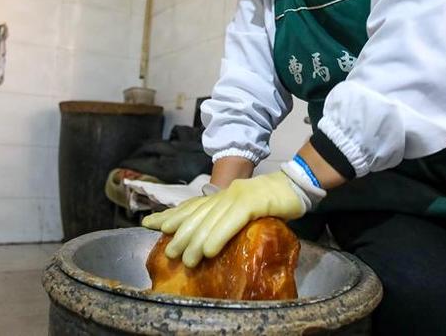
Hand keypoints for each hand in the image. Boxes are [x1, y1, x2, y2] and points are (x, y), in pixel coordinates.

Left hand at [141, 171, 306, 267]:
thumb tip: (208, 240)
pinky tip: (207, 251)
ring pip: (210, 221)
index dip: (170, 215)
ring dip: (195, 242)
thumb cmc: (272, 201)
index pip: (191, 206)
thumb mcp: (244, 209)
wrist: (296, 185)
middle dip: (178, 234)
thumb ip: (227, 219)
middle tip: (168, 253)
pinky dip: (217, 237)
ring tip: (185, 259)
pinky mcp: (252, 202)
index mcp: (221, 196)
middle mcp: (224, 195)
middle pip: (196, 215)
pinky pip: (231, 222)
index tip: (149, 223)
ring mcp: (237, 197)